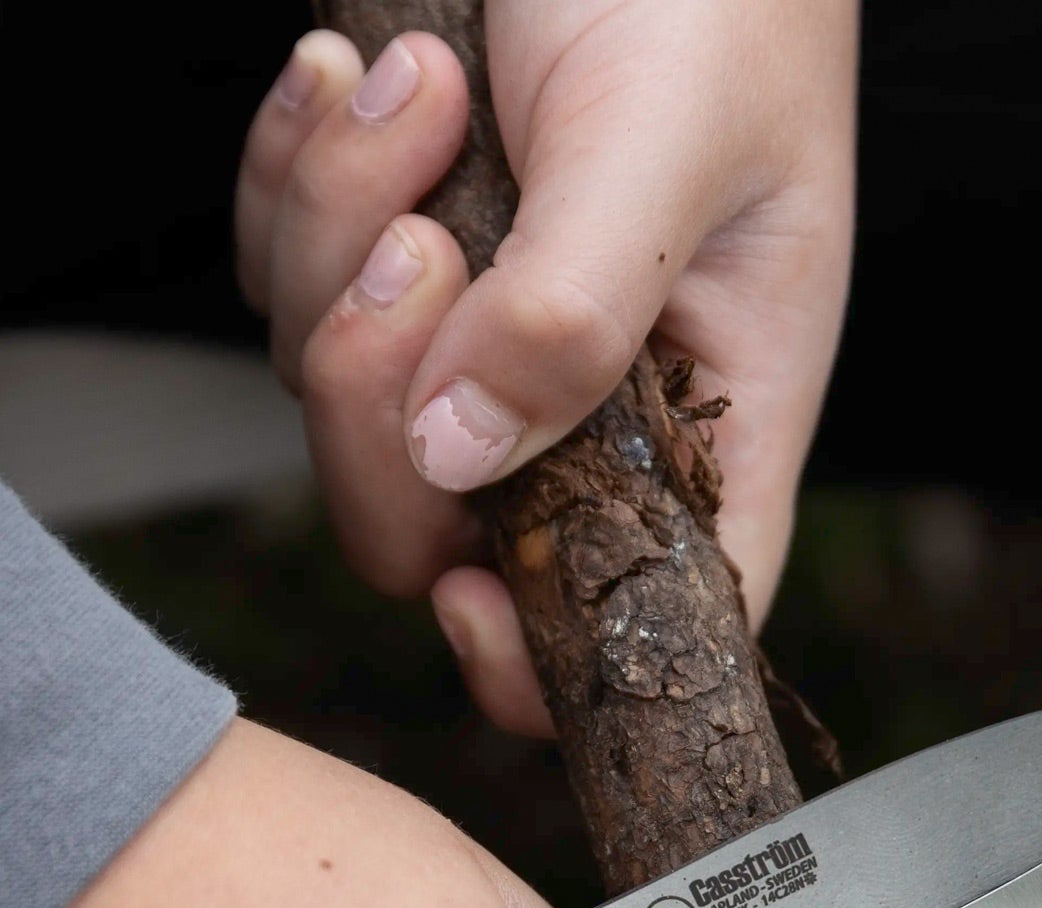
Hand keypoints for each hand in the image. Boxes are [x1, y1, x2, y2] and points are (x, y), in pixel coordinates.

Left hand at [235, 1, 856, 730]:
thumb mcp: (670, 142)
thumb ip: (573, 314)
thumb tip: (456, 461)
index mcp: (713, 417)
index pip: (646, 622)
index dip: (546, 658)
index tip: (470, 589)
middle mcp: (593, 405)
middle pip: (438, 529)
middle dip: (383, 398)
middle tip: (426, 239)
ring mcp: (480, 334)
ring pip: (340, 400)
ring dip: (340, 236)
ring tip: (422, 88)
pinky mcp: (398, 254)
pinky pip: (287, 283)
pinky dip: (297, 180)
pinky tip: (357, 74)